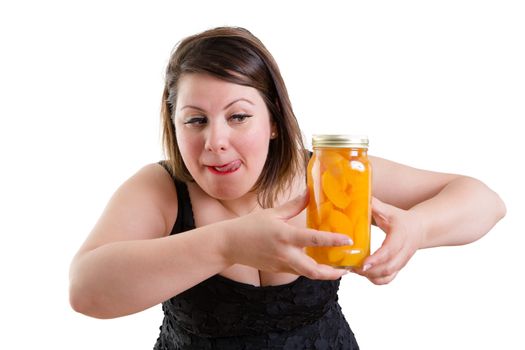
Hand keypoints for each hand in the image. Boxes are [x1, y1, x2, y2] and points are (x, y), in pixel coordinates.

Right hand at [223, 191, 351, 279]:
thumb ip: (294, 205)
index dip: (333, 241)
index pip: (313, 239)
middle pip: (314, 270)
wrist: (229, 244)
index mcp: (285, 236)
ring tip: (339, 269)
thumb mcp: (272, 212)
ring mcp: (281, 264)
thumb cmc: (249, 226)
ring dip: (324, 274)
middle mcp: (285, 253)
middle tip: (347, 268)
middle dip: (332, 273)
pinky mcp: (278, 270)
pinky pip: (299, 272)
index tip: (348, 240)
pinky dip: (311, 270)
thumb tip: (309, 192)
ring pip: (307, 274)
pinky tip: (320, 264)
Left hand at [354, 197, 424, 284]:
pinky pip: (389, 279)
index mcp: (400, 236)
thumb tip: (361, 196)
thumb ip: (375, 205)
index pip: (389, 250)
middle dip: (370, 270)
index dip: (377, 259)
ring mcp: (402, 261)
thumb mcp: (389, 210)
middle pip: (388, 267)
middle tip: (352, 267)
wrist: (419, 228)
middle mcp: (403, 251)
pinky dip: (376, 280)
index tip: (364, 263)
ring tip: (355, 270)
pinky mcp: (399, 267)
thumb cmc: (401, 219)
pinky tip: (364, 274)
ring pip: (388, 275)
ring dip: (371, 276)